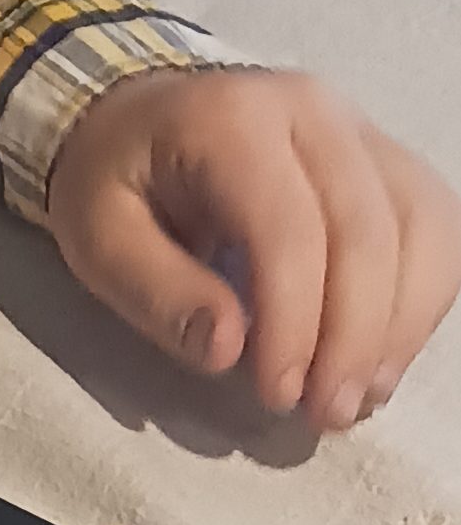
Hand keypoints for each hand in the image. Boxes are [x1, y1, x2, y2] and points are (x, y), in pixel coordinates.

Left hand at [47, 67, 460, 428]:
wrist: (139, 118)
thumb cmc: (115, 180)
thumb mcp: (98, 237)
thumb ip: (157, 292)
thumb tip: (229, 350)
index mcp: (231, 119)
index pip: (289, 227)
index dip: (295, 321)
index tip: (279, 394)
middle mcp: (312, 111)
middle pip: (367, 229)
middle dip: (355, 337)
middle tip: (327, 414)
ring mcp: (360, 128)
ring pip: (421, 226)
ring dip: (401, 324)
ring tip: (358, 397)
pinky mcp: (388, 158)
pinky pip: (436, 227)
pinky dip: (422, 299)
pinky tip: (383, 356)